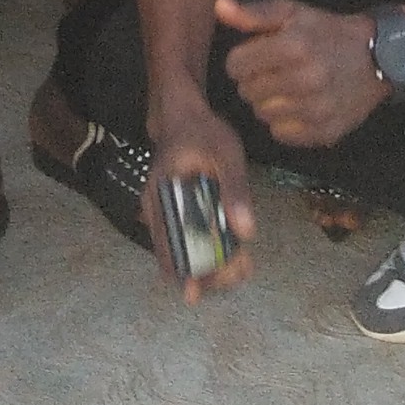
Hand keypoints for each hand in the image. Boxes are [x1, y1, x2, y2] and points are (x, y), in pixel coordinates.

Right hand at [144, 97, 256, 301]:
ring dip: (212, 267)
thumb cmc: (203, 131)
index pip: (165, 248)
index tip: (201, 290)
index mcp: (161, 197)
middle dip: (207, 274)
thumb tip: (247, 234)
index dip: (181, 275)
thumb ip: (235, 190)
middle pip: (175, 259)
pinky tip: (236, 253)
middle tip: (239, 270)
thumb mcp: (226, 153)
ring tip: (243, 266)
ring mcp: (167, 215)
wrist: (185, 114)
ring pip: (184, 254)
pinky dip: (212, 252)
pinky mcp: (180, 215)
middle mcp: (157, 212)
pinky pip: (191, 242)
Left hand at [214, 0, 383, 152]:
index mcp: (294, 46)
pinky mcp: (326, 132)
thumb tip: (218, 5)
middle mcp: (306, 79)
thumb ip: (253, 13)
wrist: (377, 58)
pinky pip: (282, 134)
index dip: (241, 60)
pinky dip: (284, 122)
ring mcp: (317, 109)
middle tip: (273, 72)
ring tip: (286, 88)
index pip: (235, 65)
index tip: (254, 57)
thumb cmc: (327, 32)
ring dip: (267, 102)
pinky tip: (298, 106)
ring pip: (262, 114)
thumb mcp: (292, 12)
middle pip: (247, 91)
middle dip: (253, 80)